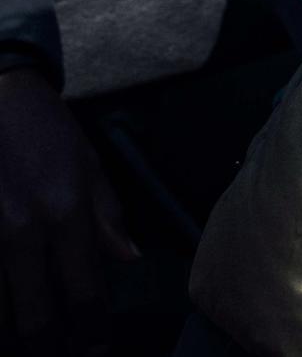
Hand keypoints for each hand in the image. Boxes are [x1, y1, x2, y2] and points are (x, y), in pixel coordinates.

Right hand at [0, 66, 136, 354]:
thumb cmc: (41, 129)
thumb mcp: (88, 164)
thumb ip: (107, 217)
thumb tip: (128, 261)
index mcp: (64, 212)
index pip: (84, 292)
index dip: (90, 332)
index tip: (95, 351)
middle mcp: (21, 230)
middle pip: (33, 317)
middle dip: (47, 348)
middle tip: (60, 356)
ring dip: (13, 334)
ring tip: (28, 342)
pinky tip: (6, 311)